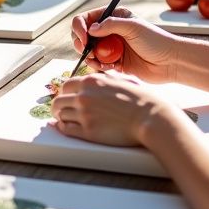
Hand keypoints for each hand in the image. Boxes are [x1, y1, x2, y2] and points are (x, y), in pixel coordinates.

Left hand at [50, 71, 177, 148]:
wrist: (150, 117)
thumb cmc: (141, 99)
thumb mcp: (122, 78)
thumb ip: (107, 77)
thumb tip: (100, 76)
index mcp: (91, 81)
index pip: (66, 85)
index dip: (65, 93)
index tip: (67, 98)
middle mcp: (84, 96)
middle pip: (58, 101)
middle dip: (59, 106)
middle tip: (61, 110)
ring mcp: (84, 114)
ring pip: (60, 115)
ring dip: (61, 118)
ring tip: (65, 120)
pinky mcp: (88, 131)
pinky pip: (66, 129)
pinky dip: (64, 128)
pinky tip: (67, 128)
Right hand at [71, 7, 174, 84]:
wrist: (169, 62)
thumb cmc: (155, 40)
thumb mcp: (133, 27)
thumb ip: (111, 25)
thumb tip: (91, 29)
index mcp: (114, 17)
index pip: (87, 18)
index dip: (80, 27)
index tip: (84, 38)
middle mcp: (110, 31)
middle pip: (83, 35)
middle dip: (81, 43)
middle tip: (86, 51)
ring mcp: (111, 47)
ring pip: (88, 52)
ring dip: (90, 57)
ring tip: (100, 61)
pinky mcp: (114, 62)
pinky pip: (98, 64)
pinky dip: (99, 66)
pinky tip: (110, 67)